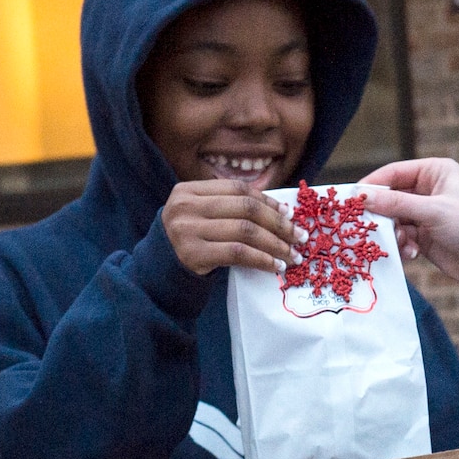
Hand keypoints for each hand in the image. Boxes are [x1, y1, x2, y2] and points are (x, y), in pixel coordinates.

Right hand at [159, 180, 303, 276]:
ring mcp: (187, 229)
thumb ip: (231, 206)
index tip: (289, 215)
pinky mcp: (193, 254)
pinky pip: (238, 253)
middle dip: (278, 224)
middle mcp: (186, 206)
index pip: (238, 189)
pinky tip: (275, 266)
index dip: (267, 200)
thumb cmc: (189, 240)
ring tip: (292, 255)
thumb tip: (282, 209)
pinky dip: (262, 259)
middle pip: (245, 208)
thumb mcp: (202, 215)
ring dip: (275, 244)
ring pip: (245, 231)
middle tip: (299, 237)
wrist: (159, 270)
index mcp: (189, 189)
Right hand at [359, 159, 458, 299]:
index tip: (351, 199)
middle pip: (390, 197)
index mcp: (436, 171)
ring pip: (393, 220)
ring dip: (393, 233)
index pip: (394, 172)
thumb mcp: (433, 211)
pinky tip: (412, 254)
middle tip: (366, 227)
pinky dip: (402, 245)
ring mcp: (426, 214)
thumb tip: (362, 197)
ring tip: (402, 244)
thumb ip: (397, 204)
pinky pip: (401, 237)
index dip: (372, 185)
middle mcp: (429, 189)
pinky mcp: (424, 237)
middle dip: (381, 214)